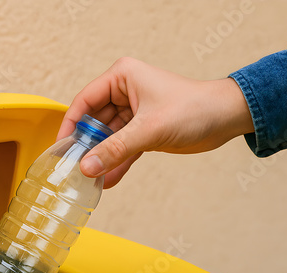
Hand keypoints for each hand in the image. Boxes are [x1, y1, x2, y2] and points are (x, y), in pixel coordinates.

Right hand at [57, 57, 253, 187]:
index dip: (70, 125)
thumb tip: (87, 166)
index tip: (62, 149)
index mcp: (122, 78)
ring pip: (108, 139)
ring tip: (90, 180)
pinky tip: (108, 180)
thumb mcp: (150, 129)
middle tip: (75, 170)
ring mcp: (133, 114)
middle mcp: (124, 93)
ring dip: (101, 159)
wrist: (224, 119)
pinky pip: (123, 149)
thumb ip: (116, 149)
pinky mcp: (143, 132)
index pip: (85, 101)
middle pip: (94, 123)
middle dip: (87, 147)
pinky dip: (117, 164)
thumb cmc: (193, 108)